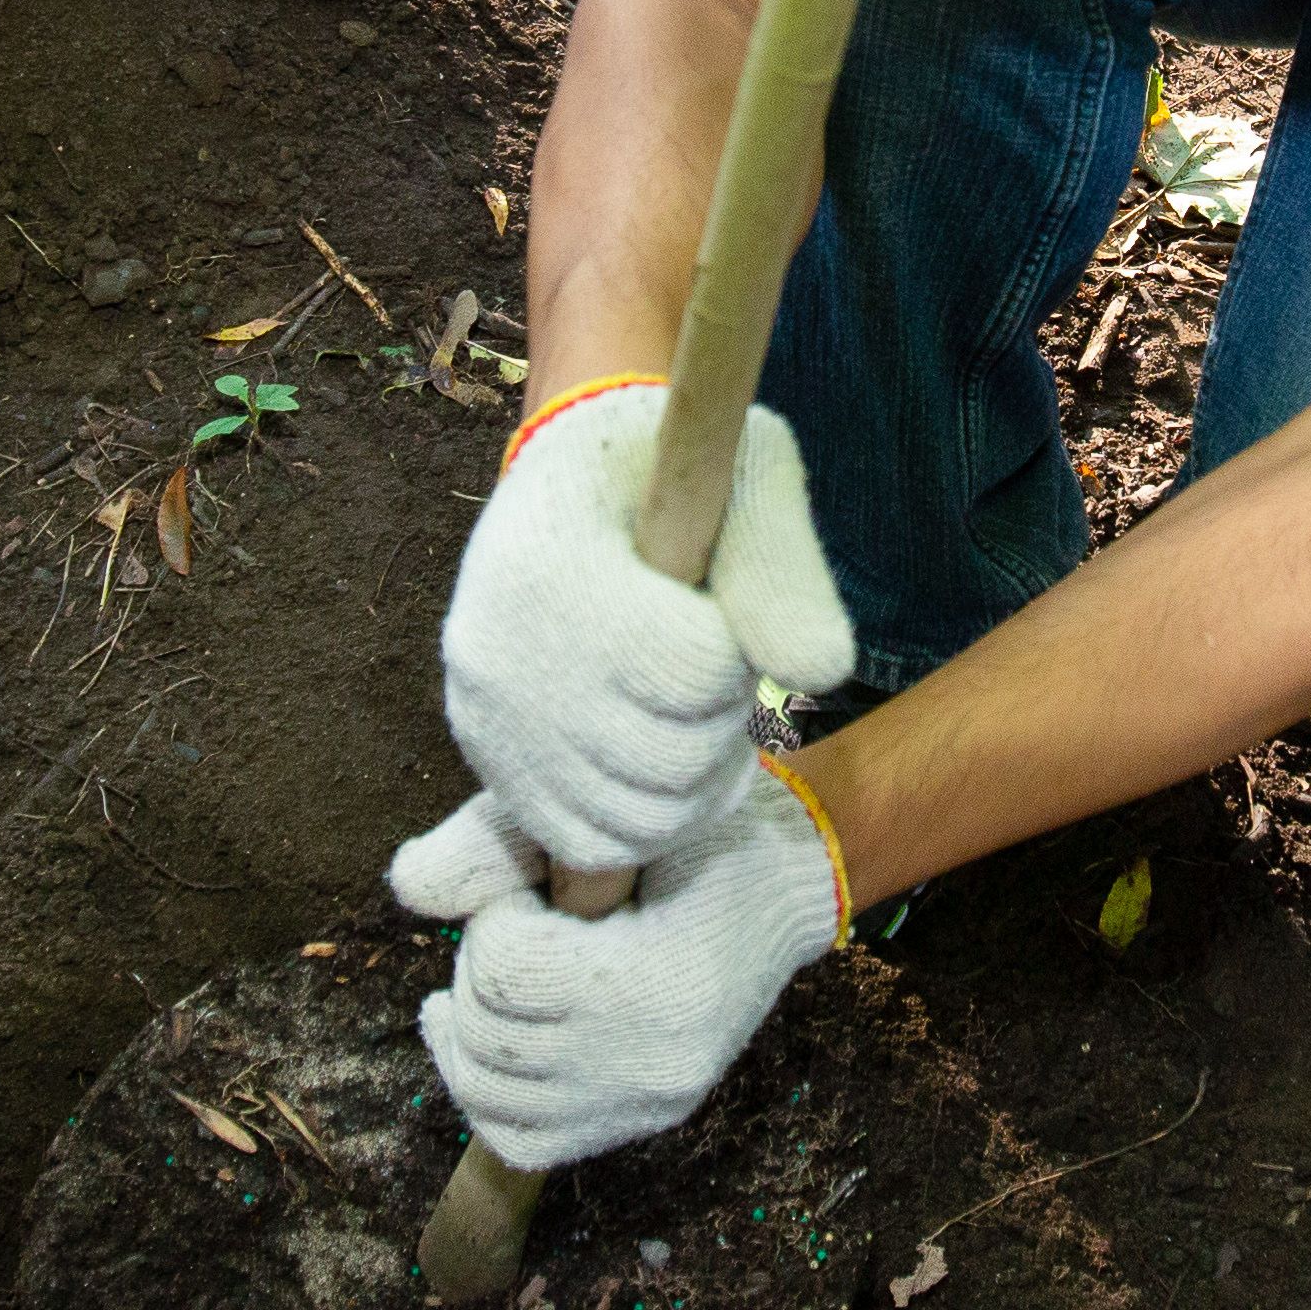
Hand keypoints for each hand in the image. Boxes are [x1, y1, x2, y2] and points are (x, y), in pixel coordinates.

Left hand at [387, 757, 843, 1171]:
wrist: (785, 884)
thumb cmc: (699, 832)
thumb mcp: (611, 820)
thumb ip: (504, 842)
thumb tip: (408, 885)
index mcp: (657, 981)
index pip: (504, 970)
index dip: (497, 914)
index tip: (535, 889)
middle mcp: (652, 1061)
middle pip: (487, 1032)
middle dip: (481, 967)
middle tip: (526, 924)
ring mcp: (647, 1101)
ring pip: (486, 1092)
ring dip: (473, 1024)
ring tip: (505, 975)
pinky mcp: (643, 1118)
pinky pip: (520, 1139)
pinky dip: (484, 1091)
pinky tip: (478, 1034)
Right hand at [440, 378, 854, 883]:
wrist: (574, 475)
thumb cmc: (671, 469)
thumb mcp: (745, 475)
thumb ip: (782, 568)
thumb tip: (824, 674)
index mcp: (553, 559)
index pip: (696, 669)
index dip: (737, 648)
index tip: (712, 602)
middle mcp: (499, 648)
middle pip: (670, 754)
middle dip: (720, 715)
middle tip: (708, 659)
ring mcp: (486, 714)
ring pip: (639, 815)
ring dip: (695, 775)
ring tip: (690, 704)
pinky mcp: (487, 759)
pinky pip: (589, 840)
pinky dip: (647, 820)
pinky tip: (661, 754)